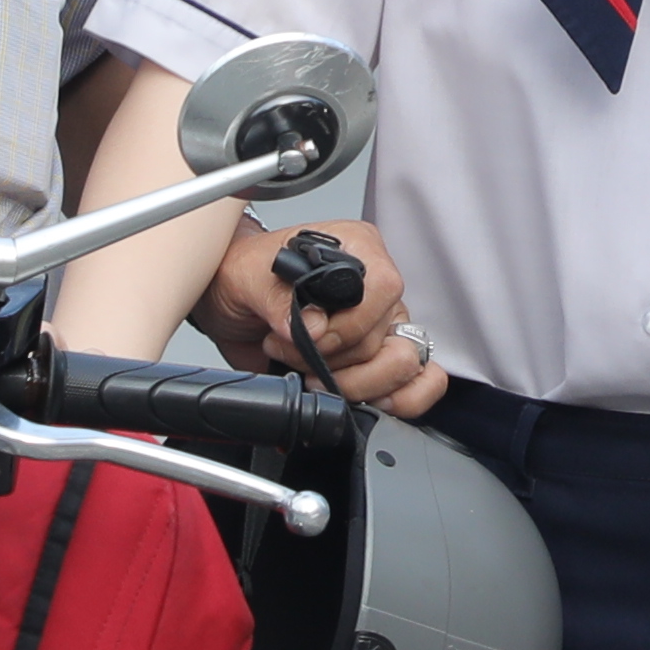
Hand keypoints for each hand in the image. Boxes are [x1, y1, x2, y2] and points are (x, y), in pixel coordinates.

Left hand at [204, 211, 440, 416]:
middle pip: (392, 337)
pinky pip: (420, 382)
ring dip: (355, 383)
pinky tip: (366, 399)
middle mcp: (376, 288)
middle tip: (293, 354)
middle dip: (337, 360)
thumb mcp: (245, 277)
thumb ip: (276, 298)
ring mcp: (381, 326)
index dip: (347, 325)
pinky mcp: (376, 360)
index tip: (306, 336)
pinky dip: (401, 399)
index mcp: (357, 250)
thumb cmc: (242, 277)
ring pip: (405, 365)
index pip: (384, 289)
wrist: (228, 302)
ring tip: (313, 375)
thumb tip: (312, 327)